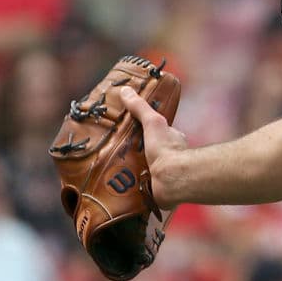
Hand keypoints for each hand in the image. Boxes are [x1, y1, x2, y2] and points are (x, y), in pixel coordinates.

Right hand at [118, 86, 187, 208]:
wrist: (171, 180)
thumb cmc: (166, 149)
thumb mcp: (152, 122)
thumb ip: (140, 107)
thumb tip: (125, 90)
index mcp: (173, 141)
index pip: (157, 133)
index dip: (144, 132)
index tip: (128, 132)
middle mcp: (171, 157)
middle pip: (149, 153)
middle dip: (134, 154)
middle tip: (113, 152)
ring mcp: (163, 175)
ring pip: (144, 171)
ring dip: (130, 173)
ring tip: (109, 170)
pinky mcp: (155, 190)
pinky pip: (140, 188)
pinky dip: (129, 189)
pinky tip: (114, 188)